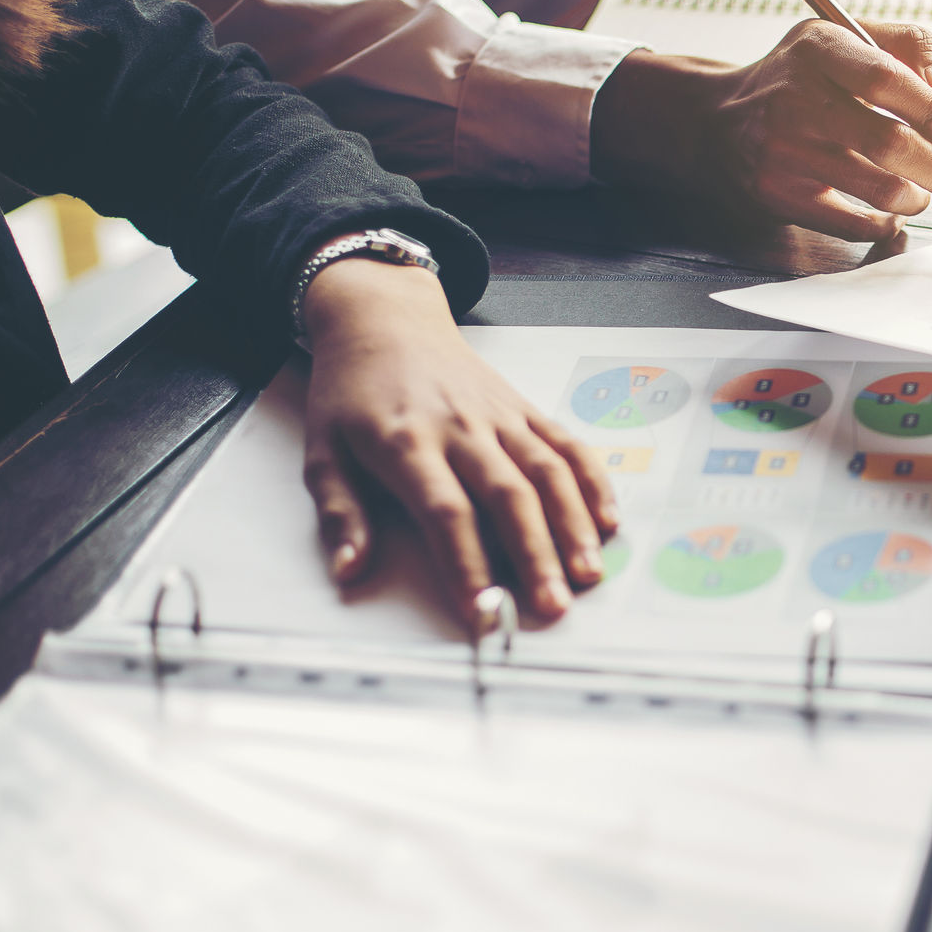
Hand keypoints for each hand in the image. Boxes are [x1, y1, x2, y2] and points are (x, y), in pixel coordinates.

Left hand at [299, 259, 621, 634]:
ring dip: (573, 525)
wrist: (386, 322)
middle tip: (552, 605)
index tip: (480, 609)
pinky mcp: (524, 408)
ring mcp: (500, 416)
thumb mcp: (323, 449)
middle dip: (535, 555)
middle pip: (507, 496)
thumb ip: (340, 513)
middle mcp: (460, 428)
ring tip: (588, 573)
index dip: (467, 564)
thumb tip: (349, 569)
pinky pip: (567, 444)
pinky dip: (592, 482)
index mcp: (406, 442)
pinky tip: (608, 520)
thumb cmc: (354, 391)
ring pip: (547, 472)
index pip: (445, 511)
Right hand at [591, 20, 931, 240]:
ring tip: (924, 191)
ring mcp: (782, 150)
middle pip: (889, 143)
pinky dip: (884, 223)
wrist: (716, 120)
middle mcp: (794, 98)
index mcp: (818, 50)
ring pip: (877, 189)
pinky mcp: (777, 193)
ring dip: (917, 197)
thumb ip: (907, 48)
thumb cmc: (798, 77)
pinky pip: (850, 223)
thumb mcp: (842, 38)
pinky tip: (890, 212)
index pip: (887, 79)